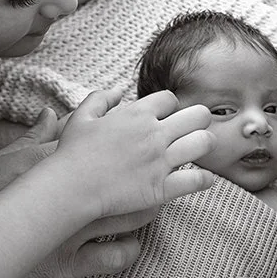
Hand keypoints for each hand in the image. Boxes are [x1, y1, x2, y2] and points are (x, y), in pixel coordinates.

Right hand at [0, 108, 164, 277]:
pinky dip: (130, 250)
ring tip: (149, 205)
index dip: (123, 138)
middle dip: (147, 174)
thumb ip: (32, 138)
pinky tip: (130, 244)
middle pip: (128, 179)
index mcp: (54, 166)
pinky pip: (117, 256)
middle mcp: (71, 196)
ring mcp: (74, 231)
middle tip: (154, 172)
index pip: (99, 145)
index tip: (138, 133)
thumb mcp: (1, 161)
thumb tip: (51, 113)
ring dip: (147, 208)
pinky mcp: (72, 263)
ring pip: (133, 216)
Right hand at [51, 87, 213, 219]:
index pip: (170, 99)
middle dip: (198, 120)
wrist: (70, 187)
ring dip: (205, 144)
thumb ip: (100, 98)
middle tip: (192, 130)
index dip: (170, 107)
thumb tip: (118, 90)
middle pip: (197, 115)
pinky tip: (203, 178)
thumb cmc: (72, 152)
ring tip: (199, 150)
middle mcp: (154, 134)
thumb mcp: (81, 117)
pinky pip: (197, 180)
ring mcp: (160, 161)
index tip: (164, 118)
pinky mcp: (162, 187)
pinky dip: (205, 178)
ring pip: (204, 143)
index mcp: (137, 114)